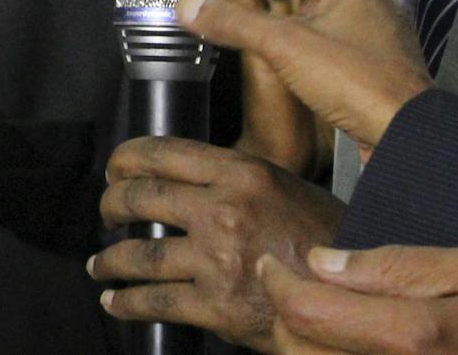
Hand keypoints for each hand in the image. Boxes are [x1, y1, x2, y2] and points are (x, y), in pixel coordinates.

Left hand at [93, 136, 346, 347]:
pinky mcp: (216, 304)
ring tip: (100, 263)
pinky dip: (127, 302)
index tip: (115, 168)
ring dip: (110, 259)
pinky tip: (116, 301)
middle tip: (106, 213)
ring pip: (139, 254)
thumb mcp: (285, 189)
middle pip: (140, 197)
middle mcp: (224, 210)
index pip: (162, 152)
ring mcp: (217, 259)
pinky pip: (156, 301)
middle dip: (111, 205)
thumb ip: (236, 180)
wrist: (358, 299)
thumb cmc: (328, 243)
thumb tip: (189, 181)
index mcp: (241, 173)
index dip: (125, 159)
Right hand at [181, 0, 429, 160]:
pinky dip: (322, 22)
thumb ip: (235, 21)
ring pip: (339, 0)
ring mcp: (374, 36)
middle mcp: (368, 3)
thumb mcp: (284, 44)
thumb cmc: (354, 77)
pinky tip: (309, 35)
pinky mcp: (374, 65)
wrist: (406, 135)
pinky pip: (343, 30)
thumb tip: (185, 4)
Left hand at [263, 244, 457, 354]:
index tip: (275, 265)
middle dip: (286, 319)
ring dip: (308, 349)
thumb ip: (393, 265)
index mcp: (415, 334)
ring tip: (322, 320)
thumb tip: (321, 262)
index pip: (307, 311)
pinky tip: (351, 348)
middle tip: (295, 291)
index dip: (278, 283)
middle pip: (301, 354)